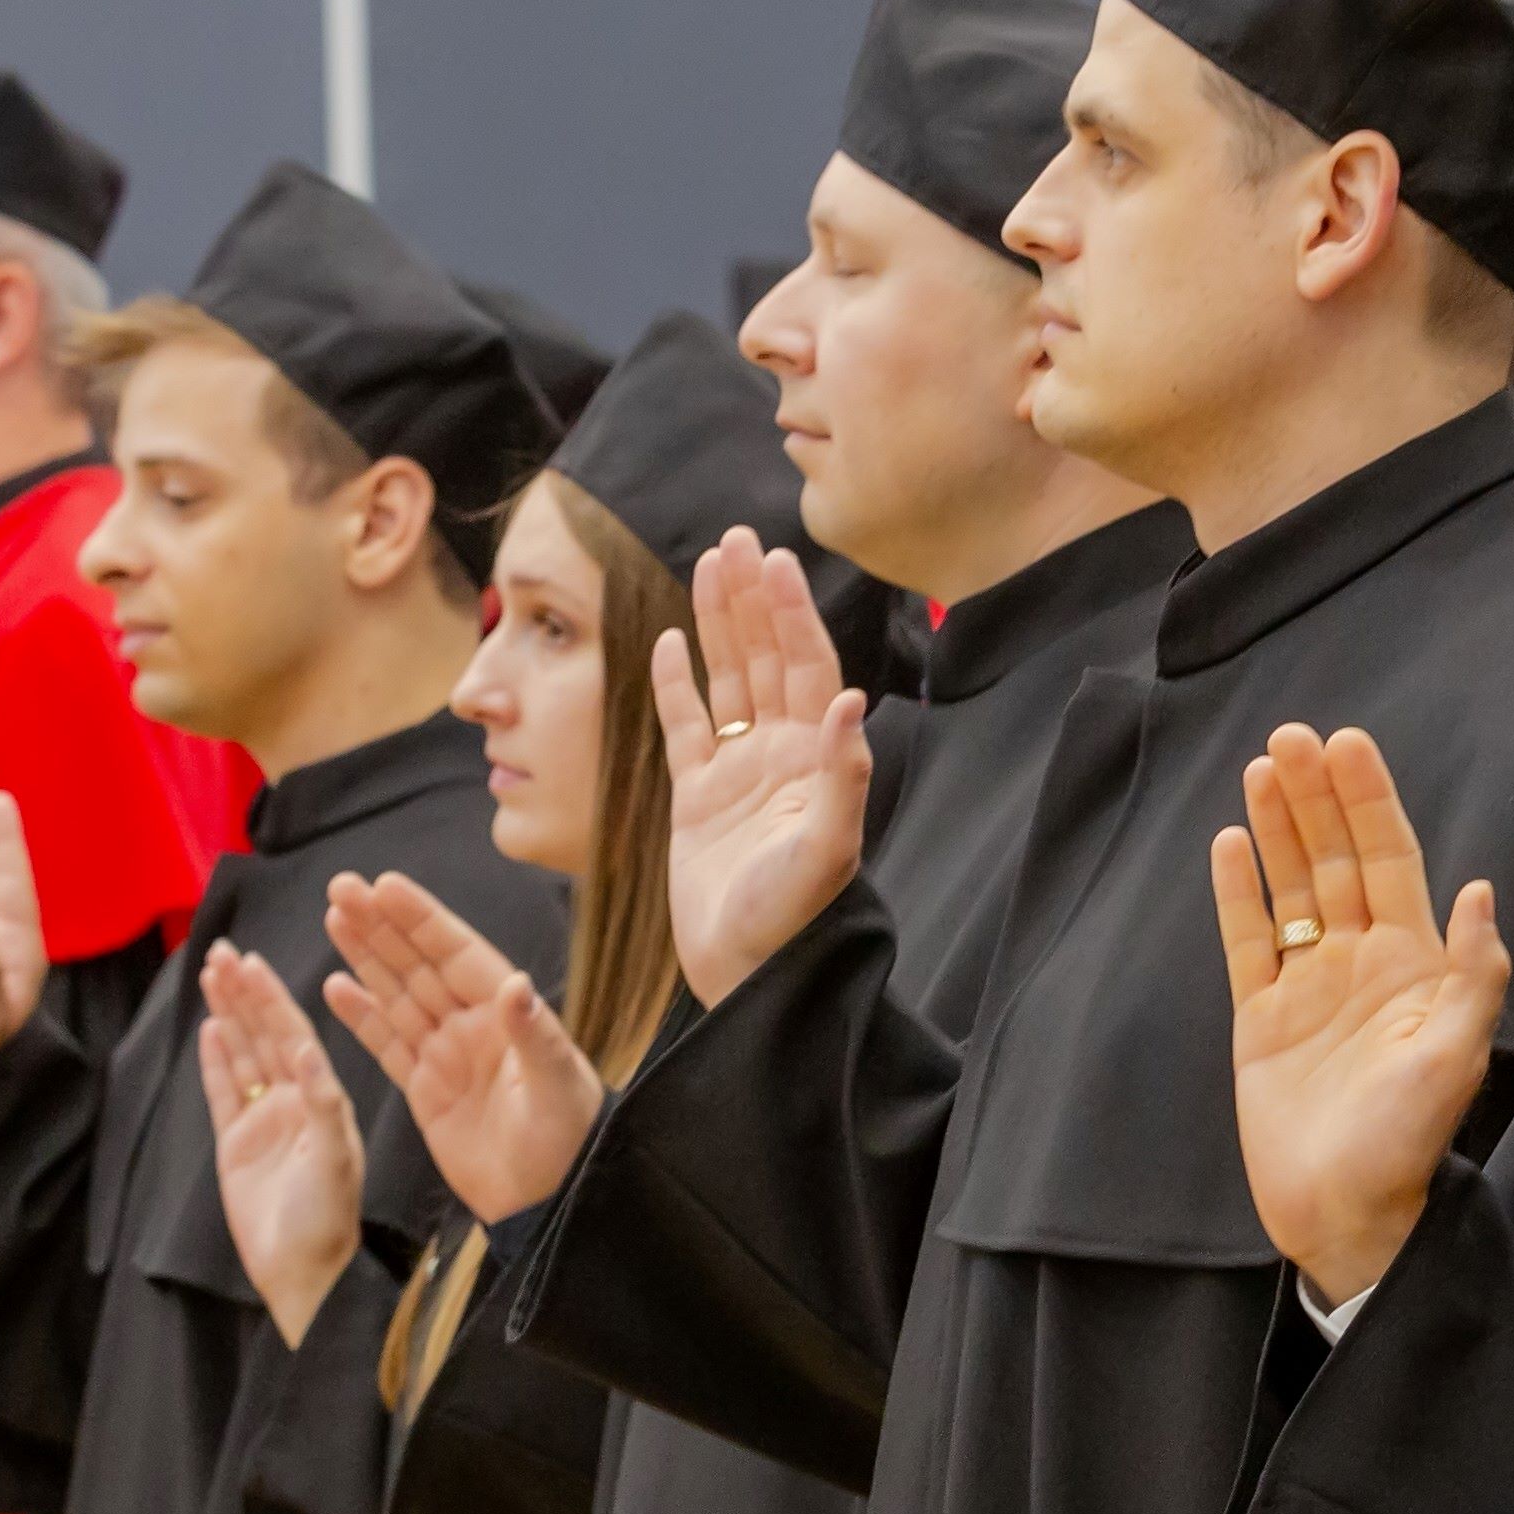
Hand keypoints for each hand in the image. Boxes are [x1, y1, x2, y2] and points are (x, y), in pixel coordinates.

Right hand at [194, 944, 368, 1349]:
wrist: (303, 1275)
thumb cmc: (329, 1221)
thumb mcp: (334, 1160)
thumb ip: (322, 1105)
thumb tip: (305, 1050)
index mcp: (326, 1098)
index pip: (296, 1034)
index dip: (273, 998)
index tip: (252, 962)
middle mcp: (298, 1101)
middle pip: (266, 1034)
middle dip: (245, 993)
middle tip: (221, 951)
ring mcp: (266, 1121)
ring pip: (243, 1055)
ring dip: (229, 1015)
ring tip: (210, 973)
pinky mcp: (238, 1145)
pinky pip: (225, 1092)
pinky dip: (217, 1061)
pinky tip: (210, 1027)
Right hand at [321, 872, 604, 1221]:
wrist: (550, 1201)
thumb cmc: (568, 1140)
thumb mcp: (557, 1086)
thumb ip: (534, 1035)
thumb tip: (516, 985)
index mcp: (505, 1015)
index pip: (457, 954)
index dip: (421, 919)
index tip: (385, 885)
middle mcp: (473, 1026)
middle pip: (418, 964)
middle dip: (381, 925)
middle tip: (341, 886)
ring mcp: (447, 1055)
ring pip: (397, 995)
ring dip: (365, 957)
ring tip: (333, 917)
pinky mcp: (426, 1090)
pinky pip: (387, 1044)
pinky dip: (361, 1016)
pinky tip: (336, 986)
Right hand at [657, 531, 877, 1009]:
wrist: (747, 975)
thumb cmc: (793, 921)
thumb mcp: (828, 851)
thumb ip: (843, 776)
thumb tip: (851, 700)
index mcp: (814, 760)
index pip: (807, 668)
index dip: (792, 614)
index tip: (776, 561)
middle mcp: (780, 756)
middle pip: (767, 658)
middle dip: (753, 599)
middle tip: (737, 539)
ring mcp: (736, 773)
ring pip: (727, 680)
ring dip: (718, 624)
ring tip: (708, 564)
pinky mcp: (696, 799)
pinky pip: (683, 728)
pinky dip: (674, 685)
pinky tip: (662, 642)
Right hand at [1215, 724, 1509, 1310]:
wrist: (1346, 1215)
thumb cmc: (1408, 1143)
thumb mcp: (1455, 1056)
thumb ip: (1473, 973)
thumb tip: (1481, 889)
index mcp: (1414, 965)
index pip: (1390, 860)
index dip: (1370, 801)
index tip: (1348, 744)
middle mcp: (1361, 963)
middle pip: (1336, 858)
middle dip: (1316, 796)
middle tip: (1292, 736)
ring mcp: (1309, 988)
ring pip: (1291, 887)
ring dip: (1279, 827)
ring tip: (1262, 766)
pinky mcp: (1262, 1019)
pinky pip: (1247, 941)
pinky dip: (1239, 893)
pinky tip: (1232, 842)